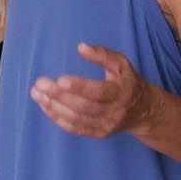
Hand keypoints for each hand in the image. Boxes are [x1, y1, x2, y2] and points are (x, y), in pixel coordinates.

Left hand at [31, 43, 154, 139]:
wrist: (143, 110)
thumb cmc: (128, 82)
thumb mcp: (121, 64)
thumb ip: (103, 55)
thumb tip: (81, 47)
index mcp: (121, 92)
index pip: (98, 92)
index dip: (79, 87)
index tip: (60, 79)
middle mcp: (114, 112)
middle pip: (83, 106)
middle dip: (59, 96)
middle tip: (40, 84)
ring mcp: (106, 125)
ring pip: (76, 119)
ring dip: (54, 107)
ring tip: (37, 94)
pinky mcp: (98, 133)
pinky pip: (75, 128)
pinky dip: (58, 118)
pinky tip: (45, 106)